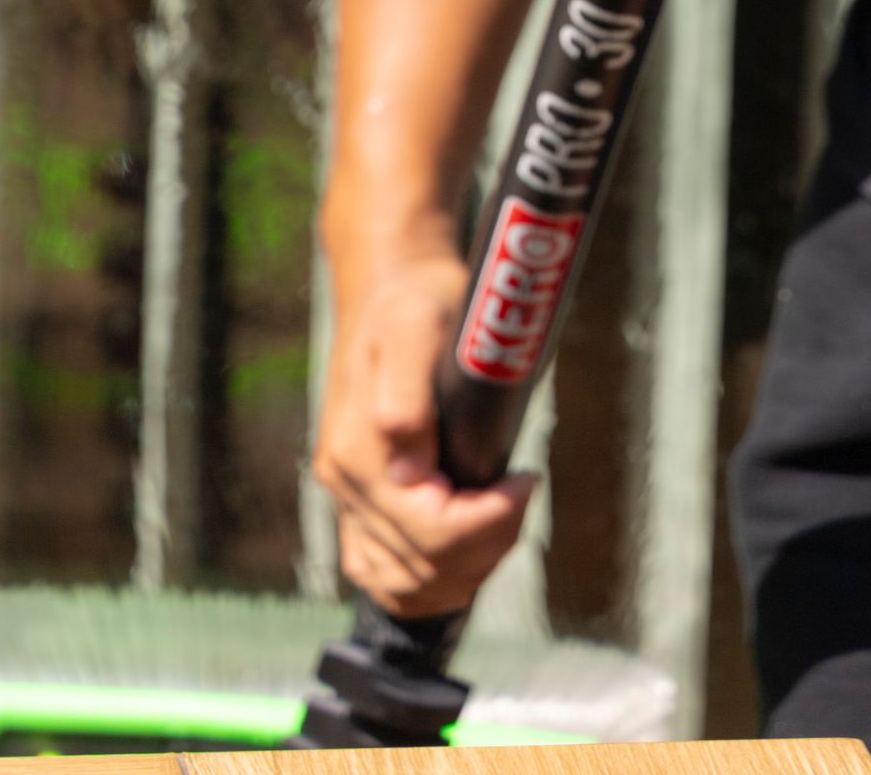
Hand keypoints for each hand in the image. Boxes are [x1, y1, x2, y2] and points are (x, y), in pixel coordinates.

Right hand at [312, 236, 535, 616]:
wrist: (389, 286)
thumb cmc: (413, 301)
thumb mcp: (414, 327)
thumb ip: (407, 396)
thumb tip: (410, 470)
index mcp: (358, 452)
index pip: (430, 532)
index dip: (490, 521)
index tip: (525, 479)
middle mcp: (346, 483)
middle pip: (424, 565)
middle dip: (489, 542)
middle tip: (521, 493)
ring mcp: (348, 497)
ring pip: (405, 584)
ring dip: (464, 570)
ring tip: (501, 520)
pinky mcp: (357, 501)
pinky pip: (383, 574)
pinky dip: (429, 582)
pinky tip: (465, 554)